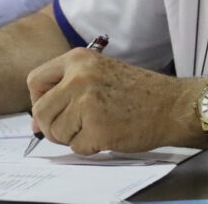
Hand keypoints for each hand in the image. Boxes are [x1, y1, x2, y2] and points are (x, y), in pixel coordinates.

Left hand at [27, 48, 195, 154]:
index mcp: (78, 59)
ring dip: (72, 137)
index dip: (38, 100)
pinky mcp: (98, 128)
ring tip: (97, 127)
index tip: (50, 110)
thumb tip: (36, 122)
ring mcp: (87, 103)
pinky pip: (77, 147)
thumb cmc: (138, 92)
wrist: (172, 105)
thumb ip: (66, 90)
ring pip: (56, 132)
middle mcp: (79, 77)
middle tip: (71, 128)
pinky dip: (90, 147)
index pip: (35, 80)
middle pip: (40, 111)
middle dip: (51, 126)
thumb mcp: (98, 75)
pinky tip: (108, 134)